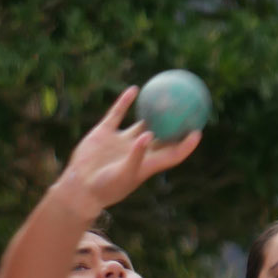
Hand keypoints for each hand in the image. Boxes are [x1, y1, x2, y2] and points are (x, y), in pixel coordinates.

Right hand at [59, 87, 201, 211]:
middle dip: (175, 124)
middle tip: (188, 106)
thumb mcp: (123, 175)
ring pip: (142, 122)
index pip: (172, 154)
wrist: (79, 187)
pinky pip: (118, 114)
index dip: (186, 145)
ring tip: (164, 93)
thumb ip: (137, 157)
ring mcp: (121, 141)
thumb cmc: (105, 188)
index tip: (198, 131)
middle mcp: (137, 151)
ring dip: (153, 110)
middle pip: (162, 136)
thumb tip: (148, 135)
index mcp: (147, 164)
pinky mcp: (105, 133)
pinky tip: (135, 89)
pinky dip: (125, 102)